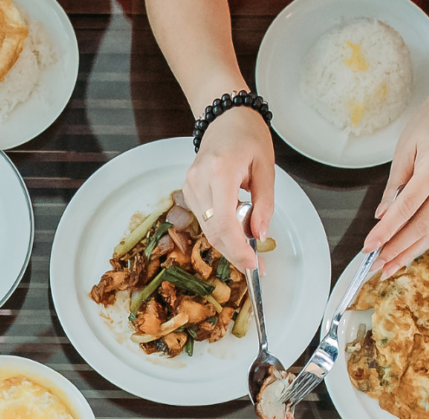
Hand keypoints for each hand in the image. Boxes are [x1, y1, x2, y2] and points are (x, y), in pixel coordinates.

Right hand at [183, 107, 275, 271]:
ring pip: (208, 229)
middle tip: (254, 264)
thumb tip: (259, 235)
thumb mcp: (266, 168)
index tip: (252, 264)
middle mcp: (199, 181)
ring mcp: (190, 187)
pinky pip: (204, 220)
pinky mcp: (188, 191)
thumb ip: (264, 204)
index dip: (237, 248)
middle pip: (213, 232)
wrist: (225, 118)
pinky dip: (221, 229)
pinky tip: (235, 227)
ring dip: (229, 242)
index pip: (223, 223)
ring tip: (249, 246)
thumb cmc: (248, 136)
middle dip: (234, 252)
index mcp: (220, 172)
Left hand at [364, 96, 428, 278]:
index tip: (369, 249)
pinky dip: (424, 239)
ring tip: (391, 266)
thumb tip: (382, 214)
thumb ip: (395, 185)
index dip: (386, 232)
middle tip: (376, 266)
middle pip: (423, 226)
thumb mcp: (407, 148)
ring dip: (412, 251)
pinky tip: (410, 250)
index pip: (405, 209)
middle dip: (398, 250)